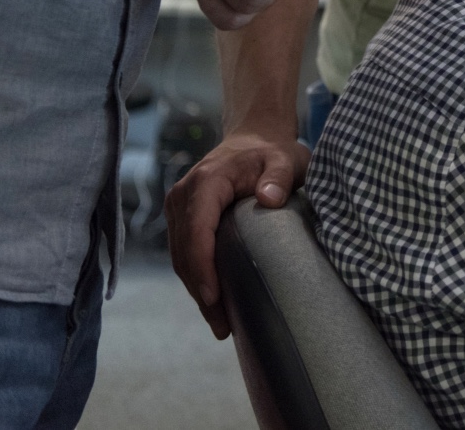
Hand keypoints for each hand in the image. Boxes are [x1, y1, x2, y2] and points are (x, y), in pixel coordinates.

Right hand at [166, 127, 308, 338]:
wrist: (253, 138)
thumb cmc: (273, 151)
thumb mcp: (286, 159)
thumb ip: (279, 176)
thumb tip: (268, 199)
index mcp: (206, 182)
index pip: (196, 231)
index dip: (202, 268)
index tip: (214, 298)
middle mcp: (183, 195)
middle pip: (184, 252)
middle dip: (201, 291)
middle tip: (223, 326)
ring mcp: (178, 207)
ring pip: (180, 257)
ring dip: (197, 291)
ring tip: (220, 323)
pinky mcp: (181, 218)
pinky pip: (184, 252)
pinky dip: (196, 278)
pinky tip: (214, 301)